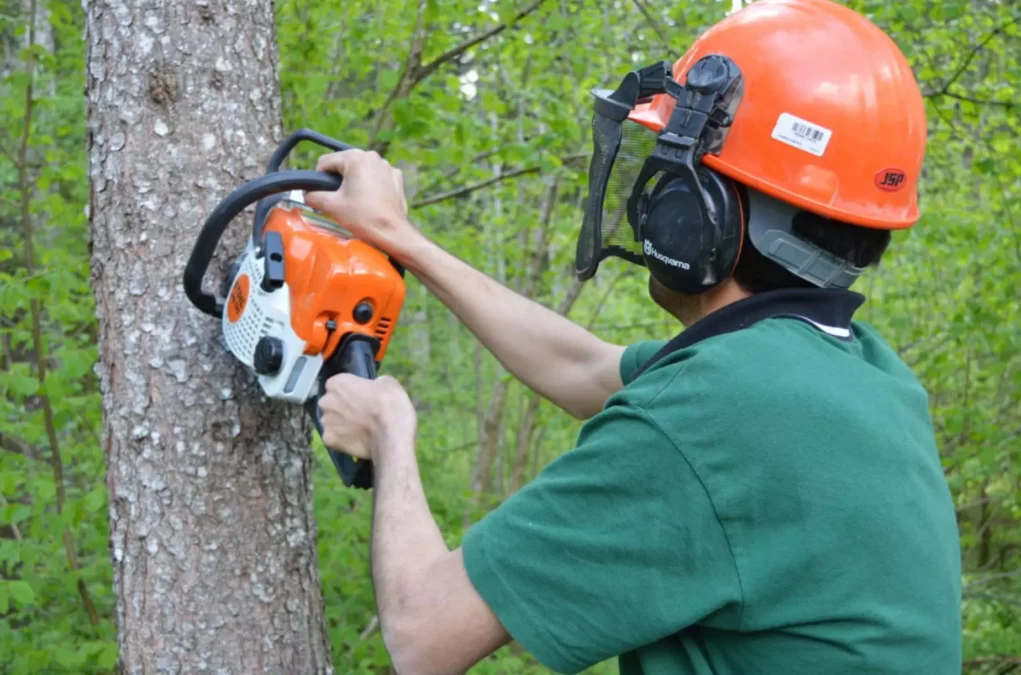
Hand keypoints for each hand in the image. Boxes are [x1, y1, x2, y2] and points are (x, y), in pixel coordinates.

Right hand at [304, 149, 422, 259]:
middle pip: (344, 165)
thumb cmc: (363, 218)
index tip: (323, 194)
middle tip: (340, 200)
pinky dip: (371, 186)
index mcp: (355, 158)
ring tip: (356, 202)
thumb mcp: (331, 206)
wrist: (392, 232)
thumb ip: (313, 195)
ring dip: (354, 183)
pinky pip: (376, 177)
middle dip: (338, 181)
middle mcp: (372, 156)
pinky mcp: (396, 178)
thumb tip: (307, 194)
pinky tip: (370, 201)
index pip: (325, 162)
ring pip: (360, 171)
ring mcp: (387, 166)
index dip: (319, 178)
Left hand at [318, 373, 416, 461]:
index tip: (360, 398)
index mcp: (336, 383)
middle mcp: (326, 401)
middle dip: (342, 409)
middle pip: (331, 404)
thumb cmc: (389, 403)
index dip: (349, 392)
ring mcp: (326, 422)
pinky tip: (357, 440)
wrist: (391, 431)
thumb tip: (372, 390)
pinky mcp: (329, 440)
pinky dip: (343, 440)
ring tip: (361, 429)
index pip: (337, 386)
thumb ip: (371, 384)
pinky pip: (334, 439)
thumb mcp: (385, 382)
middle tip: (360, 415)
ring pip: (332, 423)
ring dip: (342, 425)